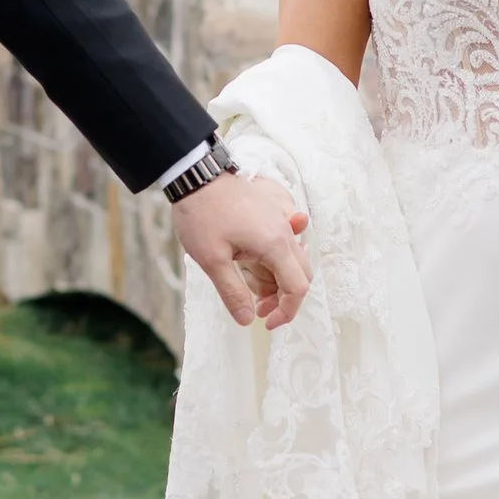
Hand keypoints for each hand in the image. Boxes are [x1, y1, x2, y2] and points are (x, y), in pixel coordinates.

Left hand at [172, 169, 310, 329]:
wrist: (196, 175)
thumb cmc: (202, 215)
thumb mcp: (212, 260)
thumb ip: (233, 292)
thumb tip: (246, 320)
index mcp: (275, 245)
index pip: (298, 288)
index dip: (287, 311)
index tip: (266, 323)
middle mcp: (284, 232)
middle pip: (301, 274)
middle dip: (283, 298)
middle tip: (257, 308)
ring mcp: (280, 220)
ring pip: (292, 260)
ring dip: (277, 279)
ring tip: (249, 287)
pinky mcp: (271, 214)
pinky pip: (283, 243)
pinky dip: (273, 260)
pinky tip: (251, 263)